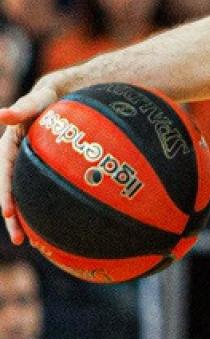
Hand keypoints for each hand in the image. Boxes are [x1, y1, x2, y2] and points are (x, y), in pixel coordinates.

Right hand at [0, 78, 64, 244]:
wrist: (72, 94)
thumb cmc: (55, 95)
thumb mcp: (41, 97)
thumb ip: (24, 107)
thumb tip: (0, 114)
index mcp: (10, 145)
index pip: (4, 173)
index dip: (4, 195)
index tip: (8, 214)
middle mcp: (17, 159)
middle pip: (12, 192)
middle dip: (13, 217)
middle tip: (19, 239)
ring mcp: (31, 166)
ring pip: (26, 196)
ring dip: (27, 219)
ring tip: (34, 244)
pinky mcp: (45, 170)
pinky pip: (44, 192)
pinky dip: (46, 209)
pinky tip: (57, 229)